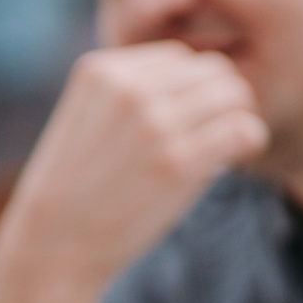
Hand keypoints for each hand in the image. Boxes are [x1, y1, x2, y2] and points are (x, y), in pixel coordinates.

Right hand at [0, 42, 267, 302]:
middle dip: (223, 100)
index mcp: (102, 70)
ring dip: (239, 120)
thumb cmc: (78, 187)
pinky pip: (244, 129)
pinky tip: (232, 162)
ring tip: (224, 149)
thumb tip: (203, 77)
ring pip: (235, 95)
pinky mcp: (178, 162)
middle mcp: (129, 88)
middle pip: (214, 70)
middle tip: (216, 134)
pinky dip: (250, 142)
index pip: (180, 56)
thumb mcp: (88, 117)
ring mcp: (154, 124)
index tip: (190, 119)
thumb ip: (131, 91)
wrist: (52, 246)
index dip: (194, 87)